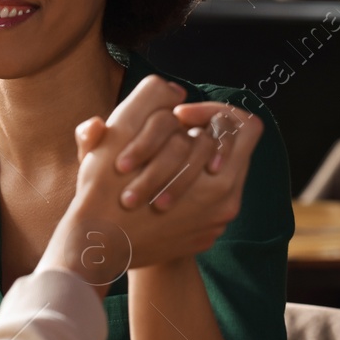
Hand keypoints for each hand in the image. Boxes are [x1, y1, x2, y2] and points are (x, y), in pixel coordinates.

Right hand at [59, 98, 263, 275]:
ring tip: (161, 162)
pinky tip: (159, 188)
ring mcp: (216, 223)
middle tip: (169, 137)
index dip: (214, 110)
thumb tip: (172, 91)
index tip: (179, 117)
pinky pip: (209, 201)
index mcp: (218, 180)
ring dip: (194, 161)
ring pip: (220, 174)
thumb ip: (148, 100)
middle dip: (201, 136)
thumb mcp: (118, 135)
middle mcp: (225, 204)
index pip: (244, 126)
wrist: (95, 248)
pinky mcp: (204, 237)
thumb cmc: (103, 190)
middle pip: (233, 151)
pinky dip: (189, 188)